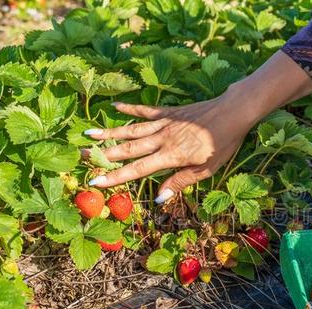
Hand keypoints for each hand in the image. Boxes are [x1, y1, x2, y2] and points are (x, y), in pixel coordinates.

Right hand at [85, 92, 255, 202]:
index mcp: (170, 156)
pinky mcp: (169, 111)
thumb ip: (180, 182)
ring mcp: (164, 123)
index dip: (115, 177)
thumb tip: (157, 197)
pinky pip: (145, 110)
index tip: (95, 181)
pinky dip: (130, 109)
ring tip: (88, 134)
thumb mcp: (206, 170)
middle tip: (79, 157)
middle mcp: (162, 138)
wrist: (233, 113)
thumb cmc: (222, 144)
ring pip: (132, 129)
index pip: (137, 169)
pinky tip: (116, 107)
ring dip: (109, 132)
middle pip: (127, 148)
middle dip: (102, 154)